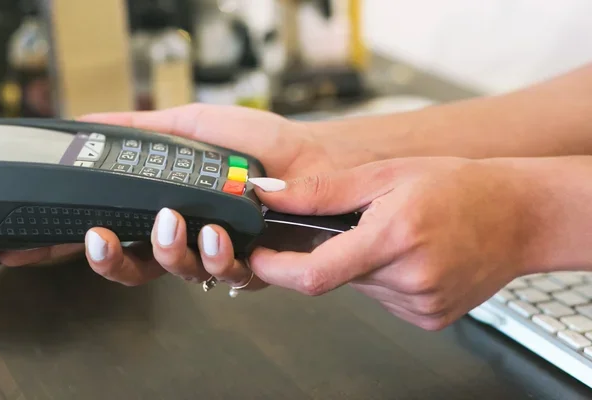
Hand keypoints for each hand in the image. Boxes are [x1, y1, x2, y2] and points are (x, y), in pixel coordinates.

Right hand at [0, 104, 342, 286]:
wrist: (311, 157)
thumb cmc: (259, 143)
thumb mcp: (192, 125)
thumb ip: (142, 127)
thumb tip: (92, 122)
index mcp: (166, 207)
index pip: (113, 231)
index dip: (77, 242)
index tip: (32, 248)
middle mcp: (187, 237)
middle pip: (133, 267)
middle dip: (110, 259)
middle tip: (102, 238)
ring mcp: (217, 254)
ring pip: (175, 273)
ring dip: (166, 251)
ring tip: (172, 220)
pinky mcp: (250, 265)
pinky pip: (224, 275)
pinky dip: (215, 256)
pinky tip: (215, 233)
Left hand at [246, 157, 536, 329]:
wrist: (520, 216)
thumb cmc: (461, 187)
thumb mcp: (388, 173)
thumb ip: (324, 191)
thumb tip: (272, 196)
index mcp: (394, 238)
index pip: (314, 274)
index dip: (276, 269)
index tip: (258, 256)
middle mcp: (409, 279)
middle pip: (337, 275)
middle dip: (333, 250)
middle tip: (361, 222)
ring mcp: (421, 305)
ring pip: (360, 286)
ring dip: (361, 262)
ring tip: (396, 234)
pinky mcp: (429, 318)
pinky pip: (384, 298)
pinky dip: (383, 277)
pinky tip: (410, 254)